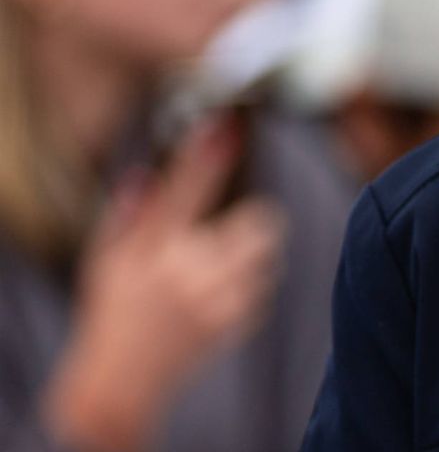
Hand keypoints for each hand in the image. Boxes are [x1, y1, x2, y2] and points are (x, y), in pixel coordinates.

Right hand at [41, 117, 286, 451]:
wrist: (119, 381)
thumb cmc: (111, 312)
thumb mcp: (104, 262)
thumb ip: (125, 217)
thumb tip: (144, 173)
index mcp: (152, 247)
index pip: (184, 190)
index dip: (205, 155)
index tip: (225, 123)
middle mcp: (186, 269)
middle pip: (260, 223)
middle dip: (255, 225)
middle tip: (236, 234)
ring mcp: (213, 297)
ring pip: (267, 257)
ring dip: (252, 261)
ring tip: (216, 278)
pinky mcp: (232, 321)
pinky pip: (261, 291)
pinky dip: (246, 294)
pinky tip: (214, 307)